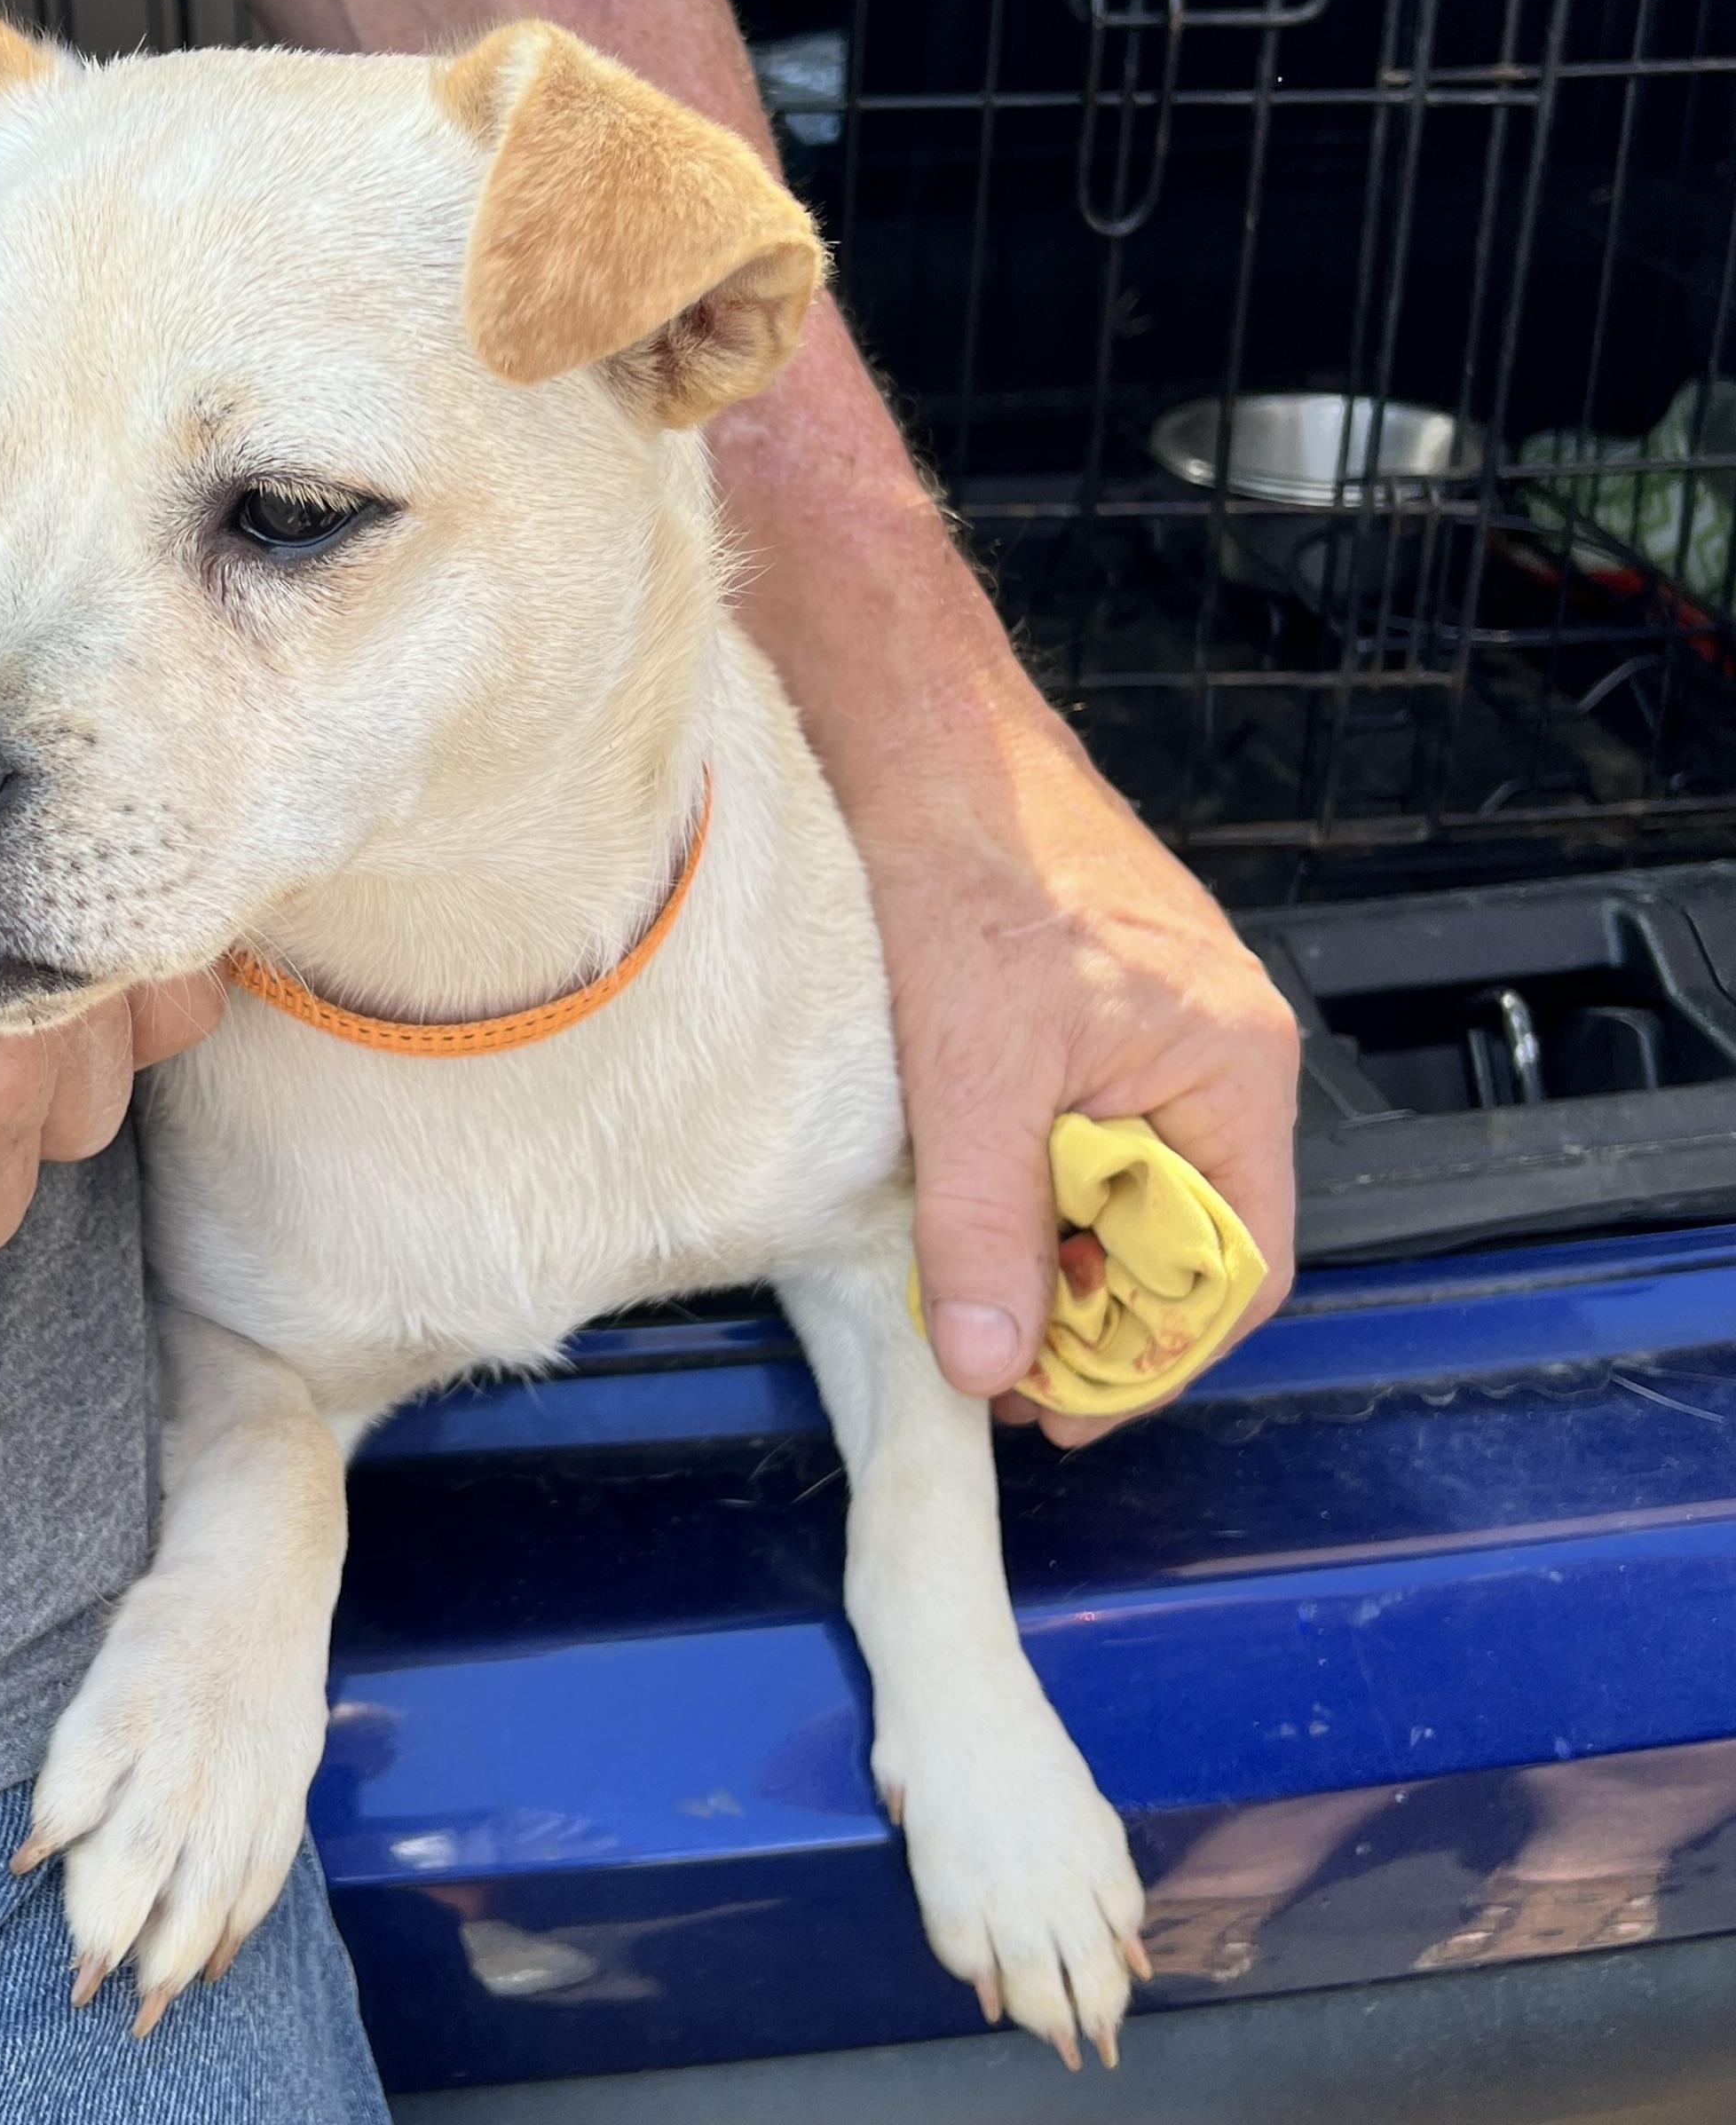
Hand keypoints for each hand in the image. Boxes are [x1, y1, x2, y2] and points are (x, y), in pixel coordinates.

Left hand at [848, 673, 1299, 1446]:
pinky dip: (1022, 1177)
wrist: (910, 735)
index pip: (1235, 1269)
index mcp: (1231, 1068)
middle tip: (991, 1363)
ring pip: (1118, 1181)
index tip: (1059, 1411)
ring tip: (959, 1290)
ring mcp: (1151, 1023)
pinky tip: (953, 1197)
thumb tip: (990, 1362)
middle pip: (1177, 1234)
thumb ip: (983, 1225)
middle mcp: (1214, 1049)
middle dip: (1090, 1310)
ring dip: (1047, 1244)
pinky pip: (1076, 1124)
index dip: (1150, 1358)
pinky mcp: (1084, 1004)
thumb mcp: (969, 1072)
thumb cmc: (965, 865)